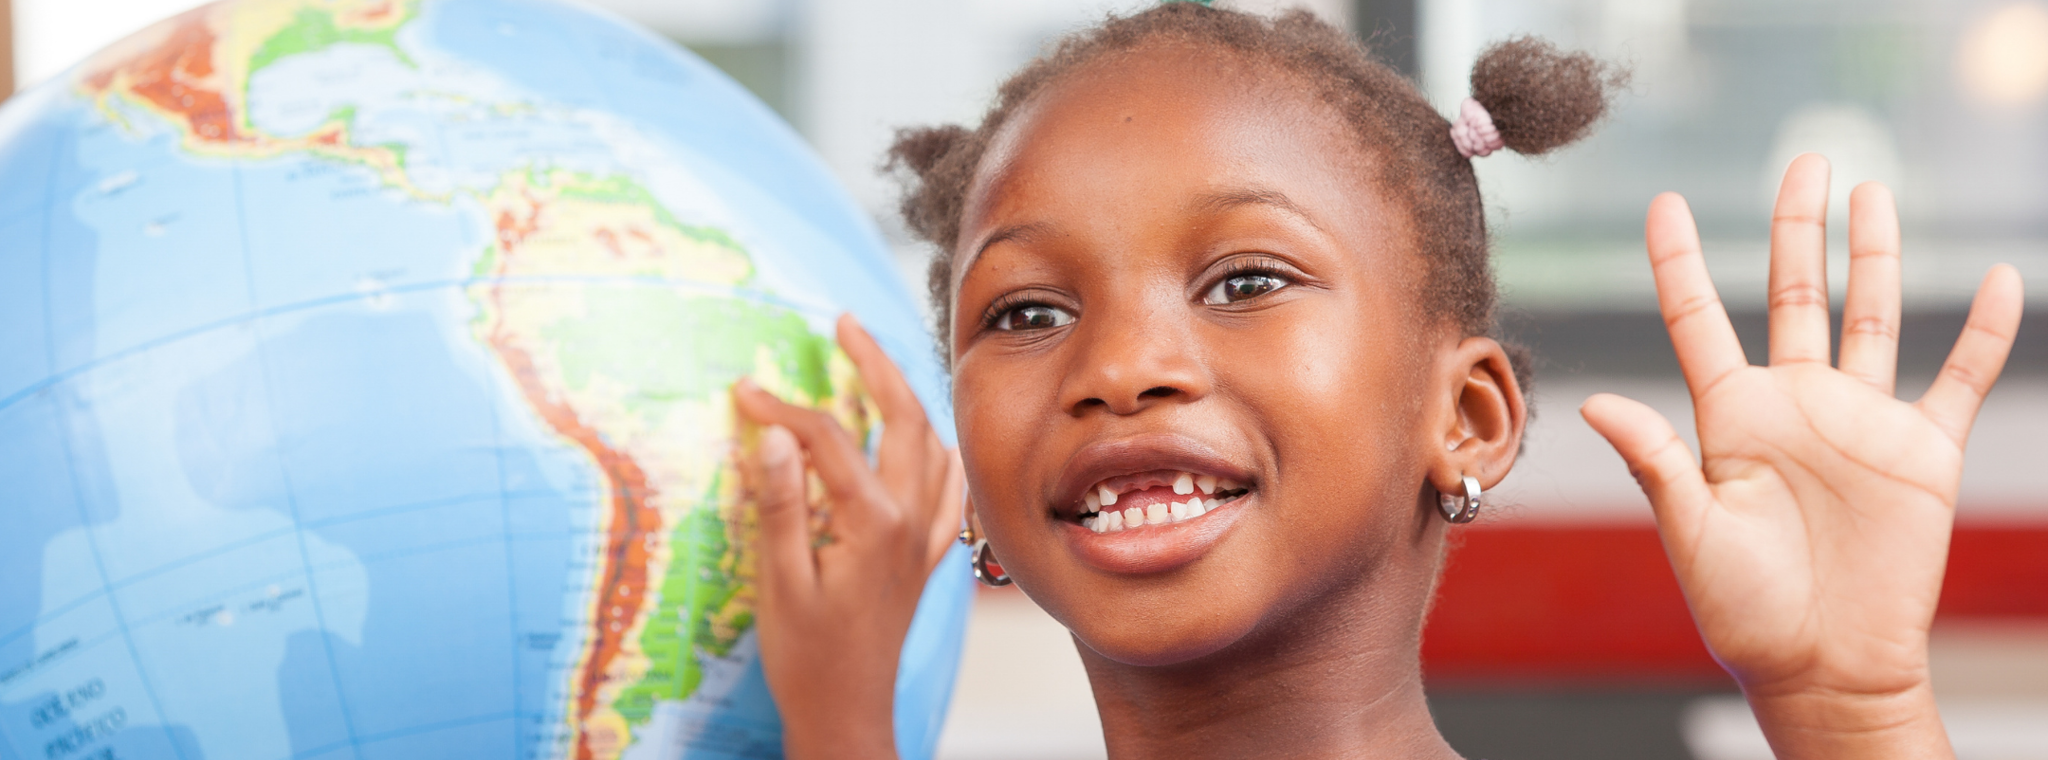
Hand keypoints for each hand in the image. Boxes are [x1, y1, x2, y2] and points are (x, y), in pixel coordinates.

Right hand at [733, 314, 964, 759]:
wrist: (848, 712)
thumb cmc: (808, 657)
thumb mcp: (780, 582)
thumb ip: (780, 504)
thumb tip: (773, 436)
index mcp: (874, 521)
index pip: (828, 439)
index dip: (782, 408)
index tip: (743, 390)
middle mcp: (911, 519)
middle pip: (904, 417)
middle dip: (875, 363)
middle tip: (845, 323)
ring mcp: (926, 535)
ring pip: (934, 443)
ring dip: (909, 397)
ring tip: (877, 364)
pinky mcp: (927, 552)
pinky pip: (949, 484)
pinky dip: (937, 447)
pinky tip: (923, 439)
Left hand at [1581, 154, 2022, 758]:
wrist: (1823, 664)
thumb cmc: (1744, 609)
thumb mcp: (1691, 532)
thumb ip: (1656, 463)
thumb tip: (1595, 406)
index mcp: (1729, 417)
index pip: (1697, 319)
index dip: (1678, 261)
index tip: (1665, 203)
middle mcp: (1794, 404)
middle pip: (1794, 293)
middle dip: (1797, 227)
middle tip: (1805, 159)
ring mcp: (1860, 422)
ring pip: (1872, 316)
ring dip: (1876, 255)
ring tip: (1875, 192)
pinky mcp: (1922, 451)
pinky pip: (1960, 379)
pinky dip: (1985, 332)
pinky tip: (2001, 280)